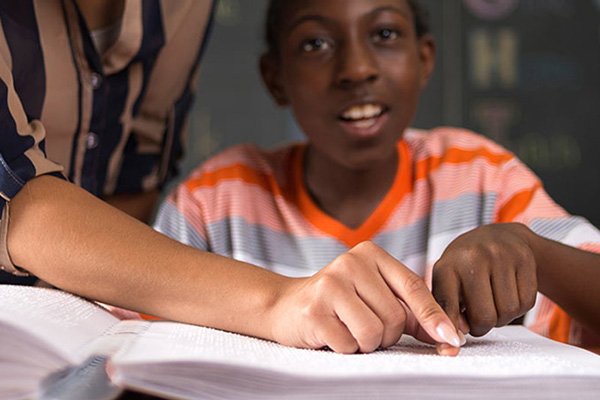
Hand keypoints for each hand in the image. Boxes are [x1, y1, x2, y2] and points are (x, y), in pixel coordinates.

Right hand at [268, 241, 462, 353]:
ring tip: (348, 330)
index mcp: (370, 254)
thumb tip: (449, 336)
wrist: (285, 306)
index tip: (452, 340)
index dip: (433, 316)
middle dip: (386, 334)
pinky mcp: (313, 310)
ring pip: (374, 333)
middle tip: (364, 326)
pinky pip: (349, 345)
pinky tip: (331, 334)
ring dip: (366, 344)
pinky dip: (345, 348)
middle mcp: (350, 262)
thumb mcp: (375, 297)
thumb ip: (410, 312)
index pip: (412, 286)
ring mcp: (329, 284)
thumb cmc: (339, 304)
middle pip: (395, 316)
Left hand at [432, 223, 537, 336]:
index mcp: (447, 266)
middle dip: (483, 327)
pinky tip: (508, 295)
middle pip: (484, 317)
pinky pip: (526, 302)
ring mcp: (500, 255)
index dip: (452, 328)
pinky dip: (518, 307)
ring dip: (502, 317)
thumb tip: (456, 337)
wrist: (498, 236)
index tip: (455, 342)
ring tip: (493, 304)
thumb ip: (446, 308)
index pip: (447, 306)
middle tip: (479, 320)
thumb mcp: (447, 280)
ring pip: (508, 312)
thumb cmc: (465, 265)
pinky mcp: (523, 258)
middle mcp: (472, 257)